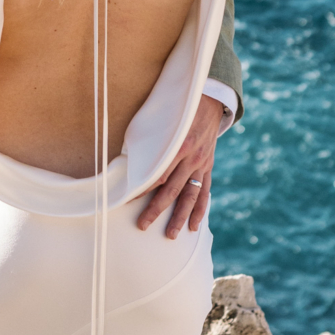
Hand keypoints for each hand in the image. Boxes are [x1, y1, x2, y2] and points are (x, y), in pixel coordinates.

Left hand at [137, 94, 222, 239]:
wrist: (208, 100)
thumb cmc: (177, 108)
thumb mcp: (160, 118)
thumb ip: (148, 138)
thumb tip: (126, 156)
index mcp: (177, 145)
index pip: (157, 174)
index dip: (142, 189)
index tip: (127, 200)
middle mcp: (191, 158)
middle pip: (171, 189)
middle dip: (156, 209)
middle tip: (142, 225)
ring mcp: (202, 164)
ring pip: (190, 196)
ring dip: (179, 217)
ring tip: (170, 235)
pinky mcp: (208, 167)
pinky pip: (205, 192)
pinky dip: (200, 210)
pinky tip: (194, 226)